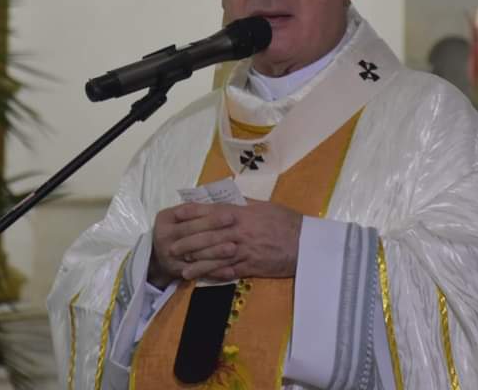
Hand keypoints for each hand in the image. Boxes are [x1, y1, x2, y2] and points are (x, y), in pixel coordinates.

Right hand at [148, 203, 237, 287]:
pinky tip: (229, 270)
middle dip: (214, 228)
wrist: (157, 255)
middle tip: (234, 227)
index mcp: (165, 218)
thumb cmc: (175, 229)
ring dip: (215, 251)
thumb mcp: (178, 216)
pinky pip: (198, 272)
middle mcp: (163, 236)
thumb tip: (222, 205)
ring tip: (234, 248)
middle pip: (191, 231)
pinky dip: (214, 271)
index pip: (188, 213)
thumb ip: (195, 210)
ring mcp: (168, 255)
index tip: (229, 213)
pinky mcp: (176, 271)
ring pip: (195, 253)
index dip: (208, 213)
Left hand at [151, 200, 303, 284]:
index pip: (211, 211)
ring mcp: (244, 249)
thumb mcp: (264, 205)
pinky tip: (203, 279)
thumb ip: (244, 203)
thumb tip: (227, 197)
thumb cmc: (286, 221)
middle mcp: (239, 230)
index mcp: (241, 212)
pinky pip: (229, 271)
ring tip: (182, 268)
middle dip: (188, 241)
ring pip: (214, 255)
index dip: (192, 213)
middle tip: (171, 247)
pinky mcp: (251, 266)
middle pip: (207, 235)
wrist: (305, 243)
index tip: (176, 214)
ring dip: (196, 263)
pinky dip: (214, 275)